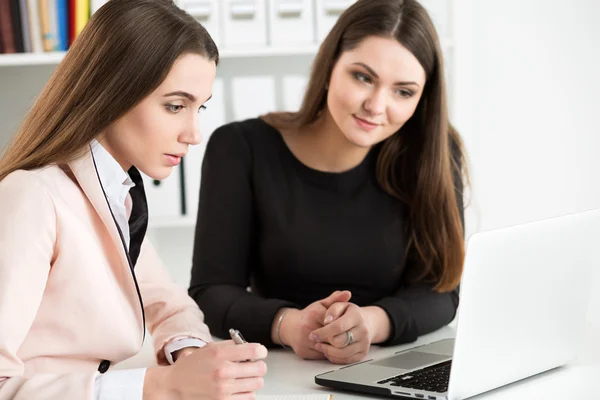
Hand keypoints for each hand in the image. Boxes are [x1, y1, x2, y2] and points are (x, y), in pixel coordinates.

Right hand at [144, 340, 267, 399]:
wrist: (175, 385)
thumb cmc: (193, 366)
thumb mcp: (210, 348)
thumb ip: (232, 346)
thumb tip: (254, 348)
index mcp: (219, 354)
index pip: (254, 351)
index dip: (261, 351)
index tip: (259, 353)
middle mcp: (222, 371)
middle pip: (260, 368)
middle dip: (258, 365)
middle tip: (253, 365)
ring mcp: (224, 389)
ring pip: (257, 383)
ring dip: (253, 379)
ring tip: (243, 377)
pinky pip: (249, 397)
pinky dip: (247, 392)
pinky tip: (237, 387)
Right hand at [277, 290, 350, 359]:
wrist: (290, 327)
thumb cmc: (309, 315)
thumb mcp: (321, 305)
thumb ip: (335, 299)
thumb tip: (348, 293)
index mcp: (314, 314)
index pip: (335, 323)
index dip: (342, 326)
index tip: (346, 326)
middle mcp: (307, 327)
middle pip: (331, 337)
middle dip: (339, 337)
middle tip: (344, 336)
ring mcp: (303, 341)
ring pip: (327, 348)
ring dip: (334, 347)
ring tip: (337, 342)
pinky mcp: (303, 352)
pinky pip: (321, 355)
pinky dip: (326, 353)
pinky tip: (329, 348)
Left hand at [309, 302, 371, 364]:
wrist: (366, 322)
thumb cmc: (349, 313)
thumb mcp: (341, 305)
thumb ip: (333, 310)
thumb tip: (327, 321)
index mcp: (357, 317)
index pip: (338, 327)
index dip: (323, 332)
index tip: (313, 335)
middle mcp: (363, 331)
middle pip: (340, 341)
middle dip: (325, 342)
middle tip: (316, 340)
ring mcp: (364, 343)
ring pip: (342, 353)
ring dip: (328, 351)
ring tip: (320, 346)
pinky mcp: (362, 353)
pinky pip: (346, 360)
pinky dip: (335, 358)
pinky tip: (329, 351)